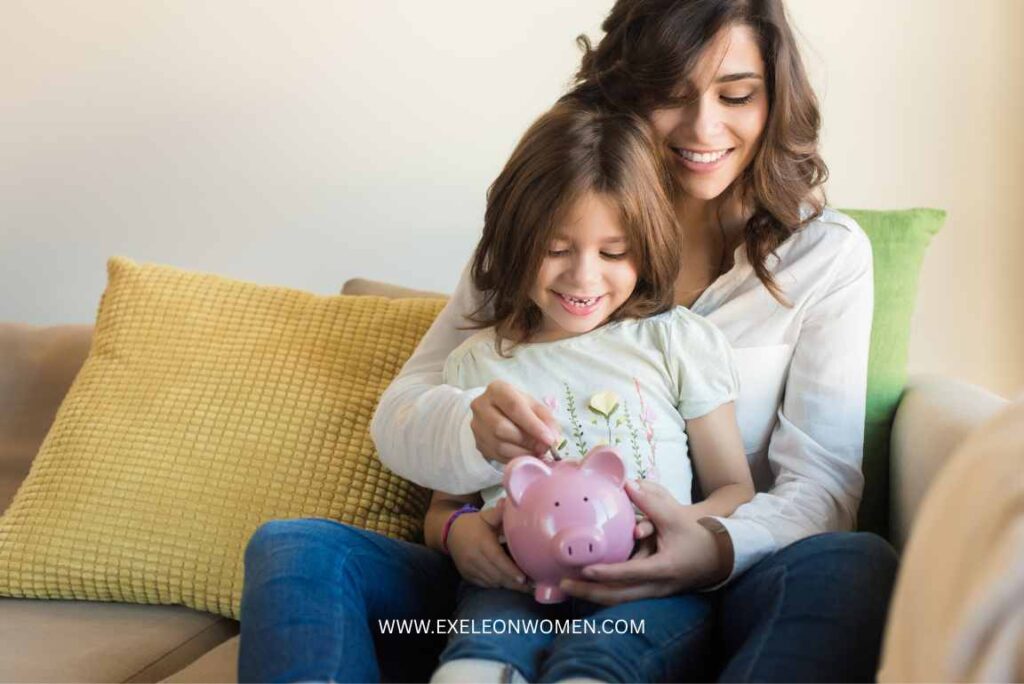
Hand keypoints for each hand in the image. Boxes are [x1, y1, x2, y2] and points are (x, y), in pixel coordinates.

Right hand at [447, 500, 530, 592]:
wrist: (450, 532)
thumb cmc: (474, 524)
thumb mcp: (487, 515)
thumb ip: (501, 512)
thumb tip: (515, 502)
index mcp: (481, 542)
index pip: (497, 559)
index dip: (511, 570)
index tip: (524, 578)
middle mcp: (474, 558)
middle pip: (496, 575)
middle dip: (514, 583)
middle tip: (531, 586)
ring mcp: (469, 568)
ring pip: (492, 582)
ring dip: (507, 585)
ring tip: (523, 587)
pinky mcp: (467, 576)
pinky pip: (485, 585)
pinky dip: (497, 585)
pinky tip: (508, 583)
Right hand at [470, 380, 559, 463]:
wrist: (496, 411)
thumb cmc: (518, 406)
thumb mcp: (533, 405)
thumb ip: (546, 419)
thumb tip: (553, 438)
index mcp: (497, 390)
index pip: (514, 407)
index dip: (533, 425)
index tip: (549, 439)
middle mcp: (481, 406)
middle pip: (503, 428)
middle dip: (528, 441)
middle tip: (545, 447)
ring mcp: (477, 426)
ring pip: (500, 445)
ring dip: (523, 452)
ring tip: (537, 451)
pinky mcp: (478, 443)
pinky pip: (498, 456)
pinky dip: (516, 459)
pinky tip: (526, 456)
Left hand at [560, 480, 725, 604]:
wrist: (719, 557)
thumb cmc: (696, 535)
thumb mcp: (675, 517)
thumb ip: (650, 502)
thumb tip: (628, 484)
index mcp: (663, 568)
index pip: (630, 573)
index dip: (607, 573)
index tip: (585, 569)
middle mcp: (657, 586)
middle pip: (618, 597)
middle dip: (589, 592)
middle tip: (563, 584)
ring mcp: (654, 593)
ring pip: (619, 601)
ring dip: (592, 596)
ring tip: (567, 586)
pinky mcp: (650, 593)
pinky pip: (624, 598)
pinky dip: (604, 594)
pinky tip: (585, 587)